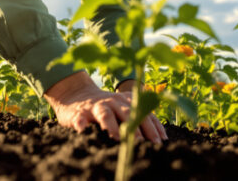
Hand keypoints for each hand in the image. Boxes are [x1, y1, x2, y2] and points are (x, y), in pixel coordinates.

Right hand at [43, 71, 166, 142]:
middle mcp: (113, 102)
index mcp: (126, 101)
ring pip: (106, 114)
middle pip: (127, 113)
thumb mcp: (122, 107)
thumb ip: (138, 116)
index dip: (153, 127)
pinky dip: (82, 125)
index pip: (143, 113)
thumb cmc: (105, 106)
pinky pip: (80, 119)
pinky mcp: (79, 113)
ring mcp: (96, 106)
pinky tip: (83, 130)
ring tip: (117, 138)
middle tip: (142, 143)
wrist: (76, 94)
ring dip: (112, 126)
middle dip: (137, 128)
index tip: (161, 141)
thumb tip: (160, 137)